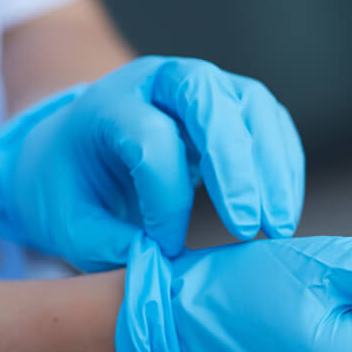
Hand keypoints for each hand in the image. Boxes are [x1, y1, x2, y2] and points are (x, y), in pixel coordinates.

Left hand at [0, 56, 303, 271]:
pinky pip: (272, 124)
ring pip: (253, 105)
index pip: (151, 140)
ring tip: (278, 228)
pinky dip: (284, 167)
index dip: (166, 201)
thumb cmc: (72, 187)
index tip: (166, 250)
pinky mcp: (236, 104)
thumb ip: (109, 246)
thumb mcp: (67, 223)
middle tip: (247, 230)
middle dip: (234, 167)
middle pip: (207, 99)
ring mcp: (205, 86)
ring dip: (273, 168)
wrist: (79, 146)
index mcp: (108, 105)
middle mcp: (159, 81)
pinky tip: (282, 212)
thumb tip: (163, 270)